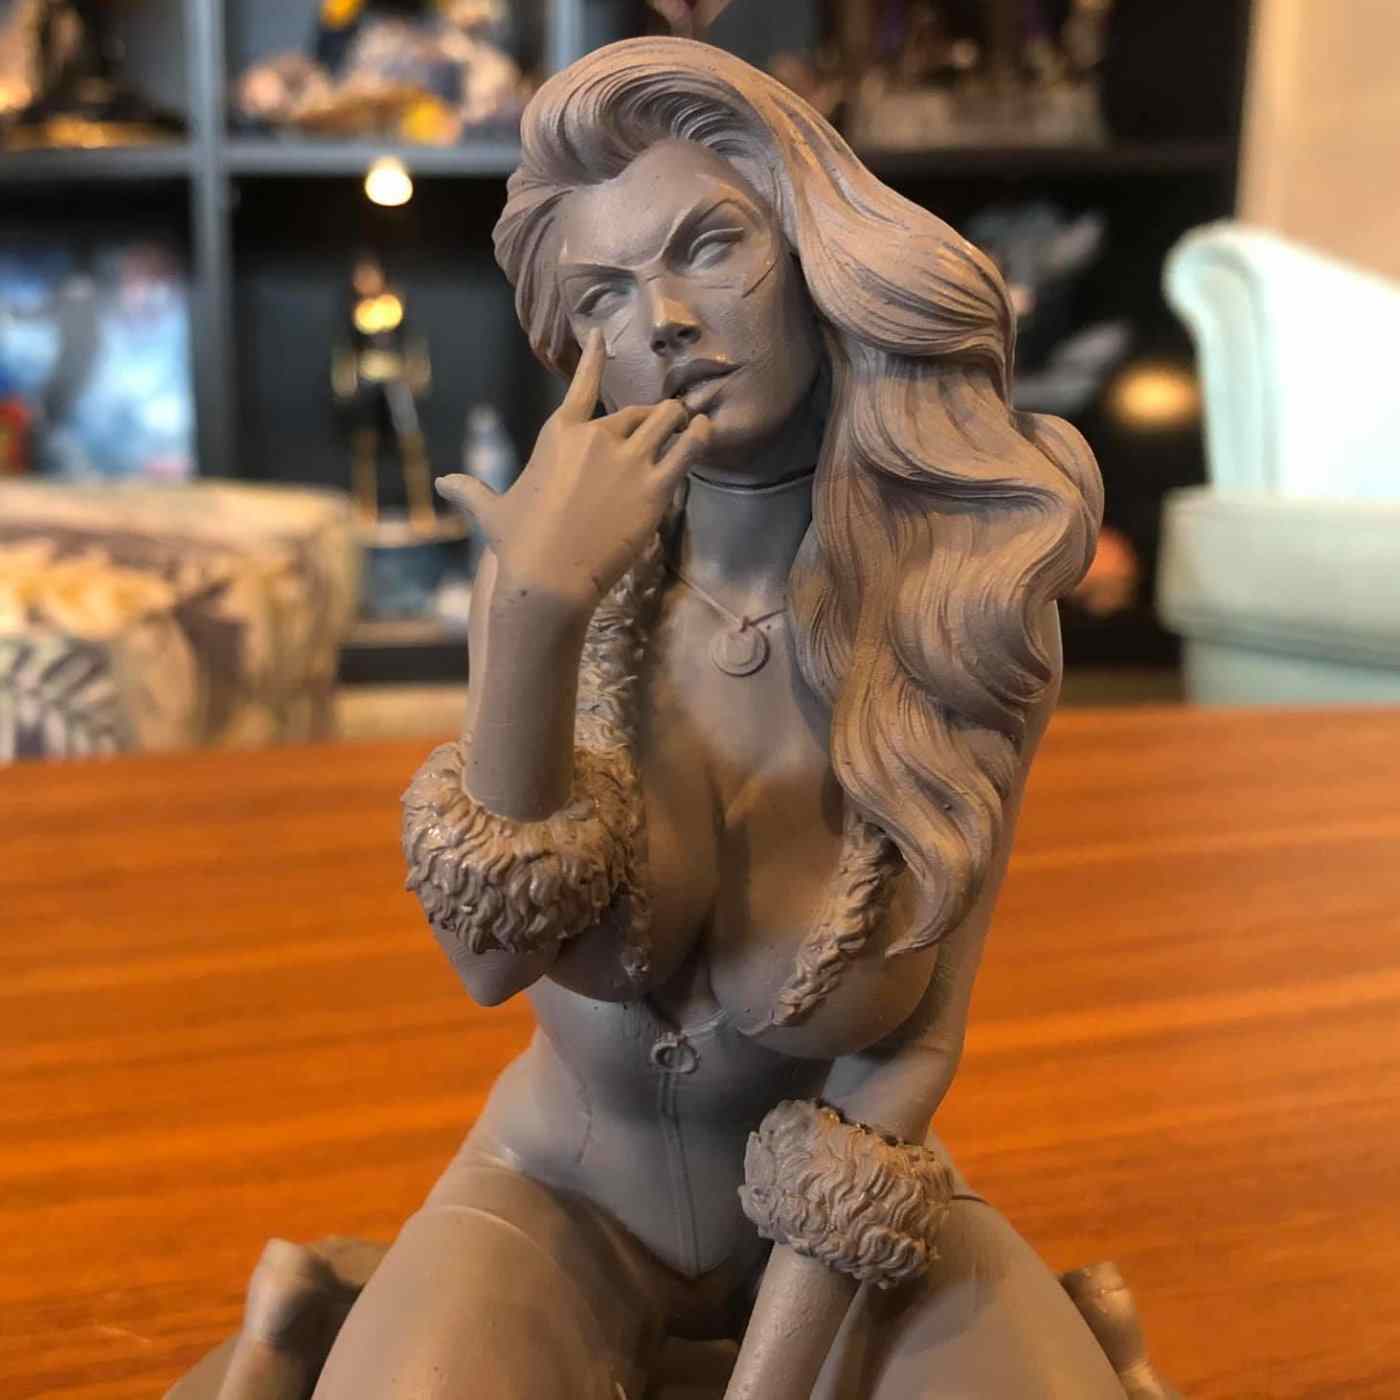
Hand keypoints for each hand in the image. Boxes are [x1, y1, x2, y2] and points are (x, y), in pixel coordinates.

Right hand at [436, 330, 710, 617]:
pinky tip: (707, 430)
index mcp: (559, 434)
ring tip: (692, 423)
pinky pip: (687, 450)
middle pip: (636, 412)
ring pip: (667, 422)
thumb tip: (442, 484)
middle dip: (649, 418)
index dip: (595, 357)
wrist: (549, 579)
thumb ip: (472, 491)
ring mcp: (628, 460)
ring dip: (679, 421)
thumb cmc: (519, 546)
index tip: (603, 337)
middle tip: (662, 427)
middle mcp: (596, 438)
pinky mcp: (655, 488)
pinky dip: (700, 437)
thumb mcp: (492, 513)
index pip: (582, 384)